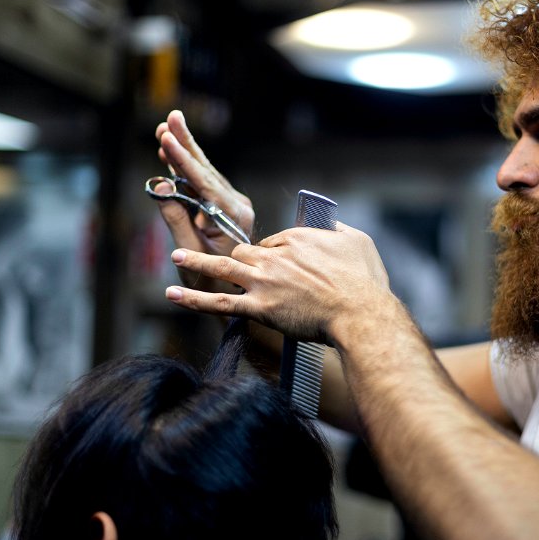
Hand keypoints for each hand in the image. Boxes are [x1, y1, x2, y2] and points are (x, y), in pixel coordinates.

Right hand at [154, 110, 254, 290]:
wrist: (235, 296)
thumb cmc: (212, 281)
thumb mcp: (190, 253)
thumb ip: (176, 218)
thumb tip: (161, 184)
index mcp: (233, 215)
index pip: (204, 181)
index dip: (182, 159)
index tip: (166, 138)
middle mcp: (237, 205)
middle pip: (206, 169)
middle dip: (185, 144)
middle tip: (171, 118)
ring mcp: (232, 204)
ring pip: (204, 173)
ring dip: (184, 151)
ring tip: (166, 129)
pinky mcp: (223, 207)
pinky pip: (202, 183)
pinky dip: (185, 168)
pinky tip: (170, 153)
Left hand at [164, 223, 390, 343]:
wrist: (360, 312)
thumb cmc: (364, 281)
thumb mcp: (358, 242)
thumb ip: (340, 231)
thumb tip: (334, 227)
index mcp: (298, 238)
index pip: (275, 241)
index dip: (275, 254)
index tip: (280, 266)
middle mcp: (276, 256)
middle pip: (247, 251)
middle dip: (242, 259)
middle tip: (241, 269)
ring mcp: (264, 281)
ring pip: (224, 266)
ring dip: (198, 260)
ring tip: (177, 255)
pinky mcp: (259, 307)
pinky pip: (220, 302)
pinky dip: (194, 299)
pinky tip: (174, 295)